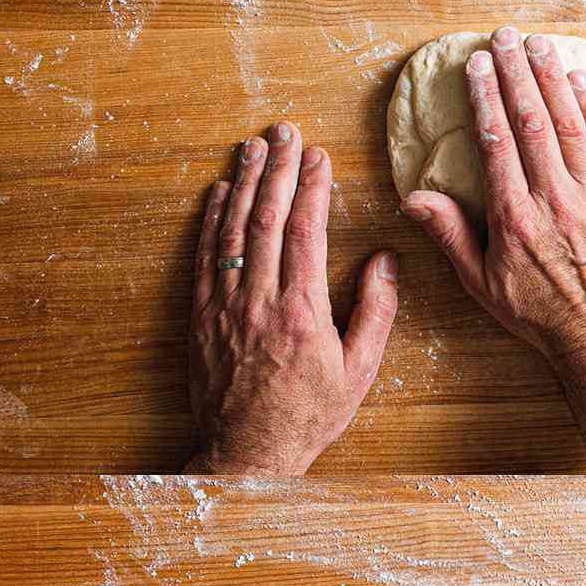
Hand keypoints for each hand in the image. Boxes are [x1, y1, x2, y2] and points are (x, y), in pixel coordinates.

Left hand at [187, 123, 397, 476]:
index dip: (312, 187)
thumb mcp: (358, 372)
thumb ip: (374, 313)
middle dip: (278, 169)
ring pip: (232, 229)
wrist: (249, 453)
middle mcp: (259, 301)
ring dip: (243, 182)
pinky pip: (205, 256)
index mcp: (302, 312)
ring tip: (253, 147)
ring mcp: (225, 307)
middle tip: (285, 133)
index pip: (306, 231)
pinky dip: (211, 219)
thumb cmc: (309, 416)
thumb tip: (384, 261)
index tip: (320, 157)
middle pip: (266, 218)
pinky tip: (220, 191)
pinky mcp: (201, 317)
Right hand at [402, 26, 585, 368]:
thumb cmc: (536, 311)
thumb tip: (413, 197)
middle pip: (533, 121)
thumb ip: (450, 234)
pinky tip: (579, 79)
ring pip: (570, 124)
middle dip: (517, 72)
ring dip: (553, 78)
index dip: (486, 97)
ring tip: (538, 44)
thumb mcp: (481, 283)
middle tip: (505, 36)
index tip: (477, 65)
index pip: (497, 142)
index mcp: (515, 220)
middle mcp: (555, 202)